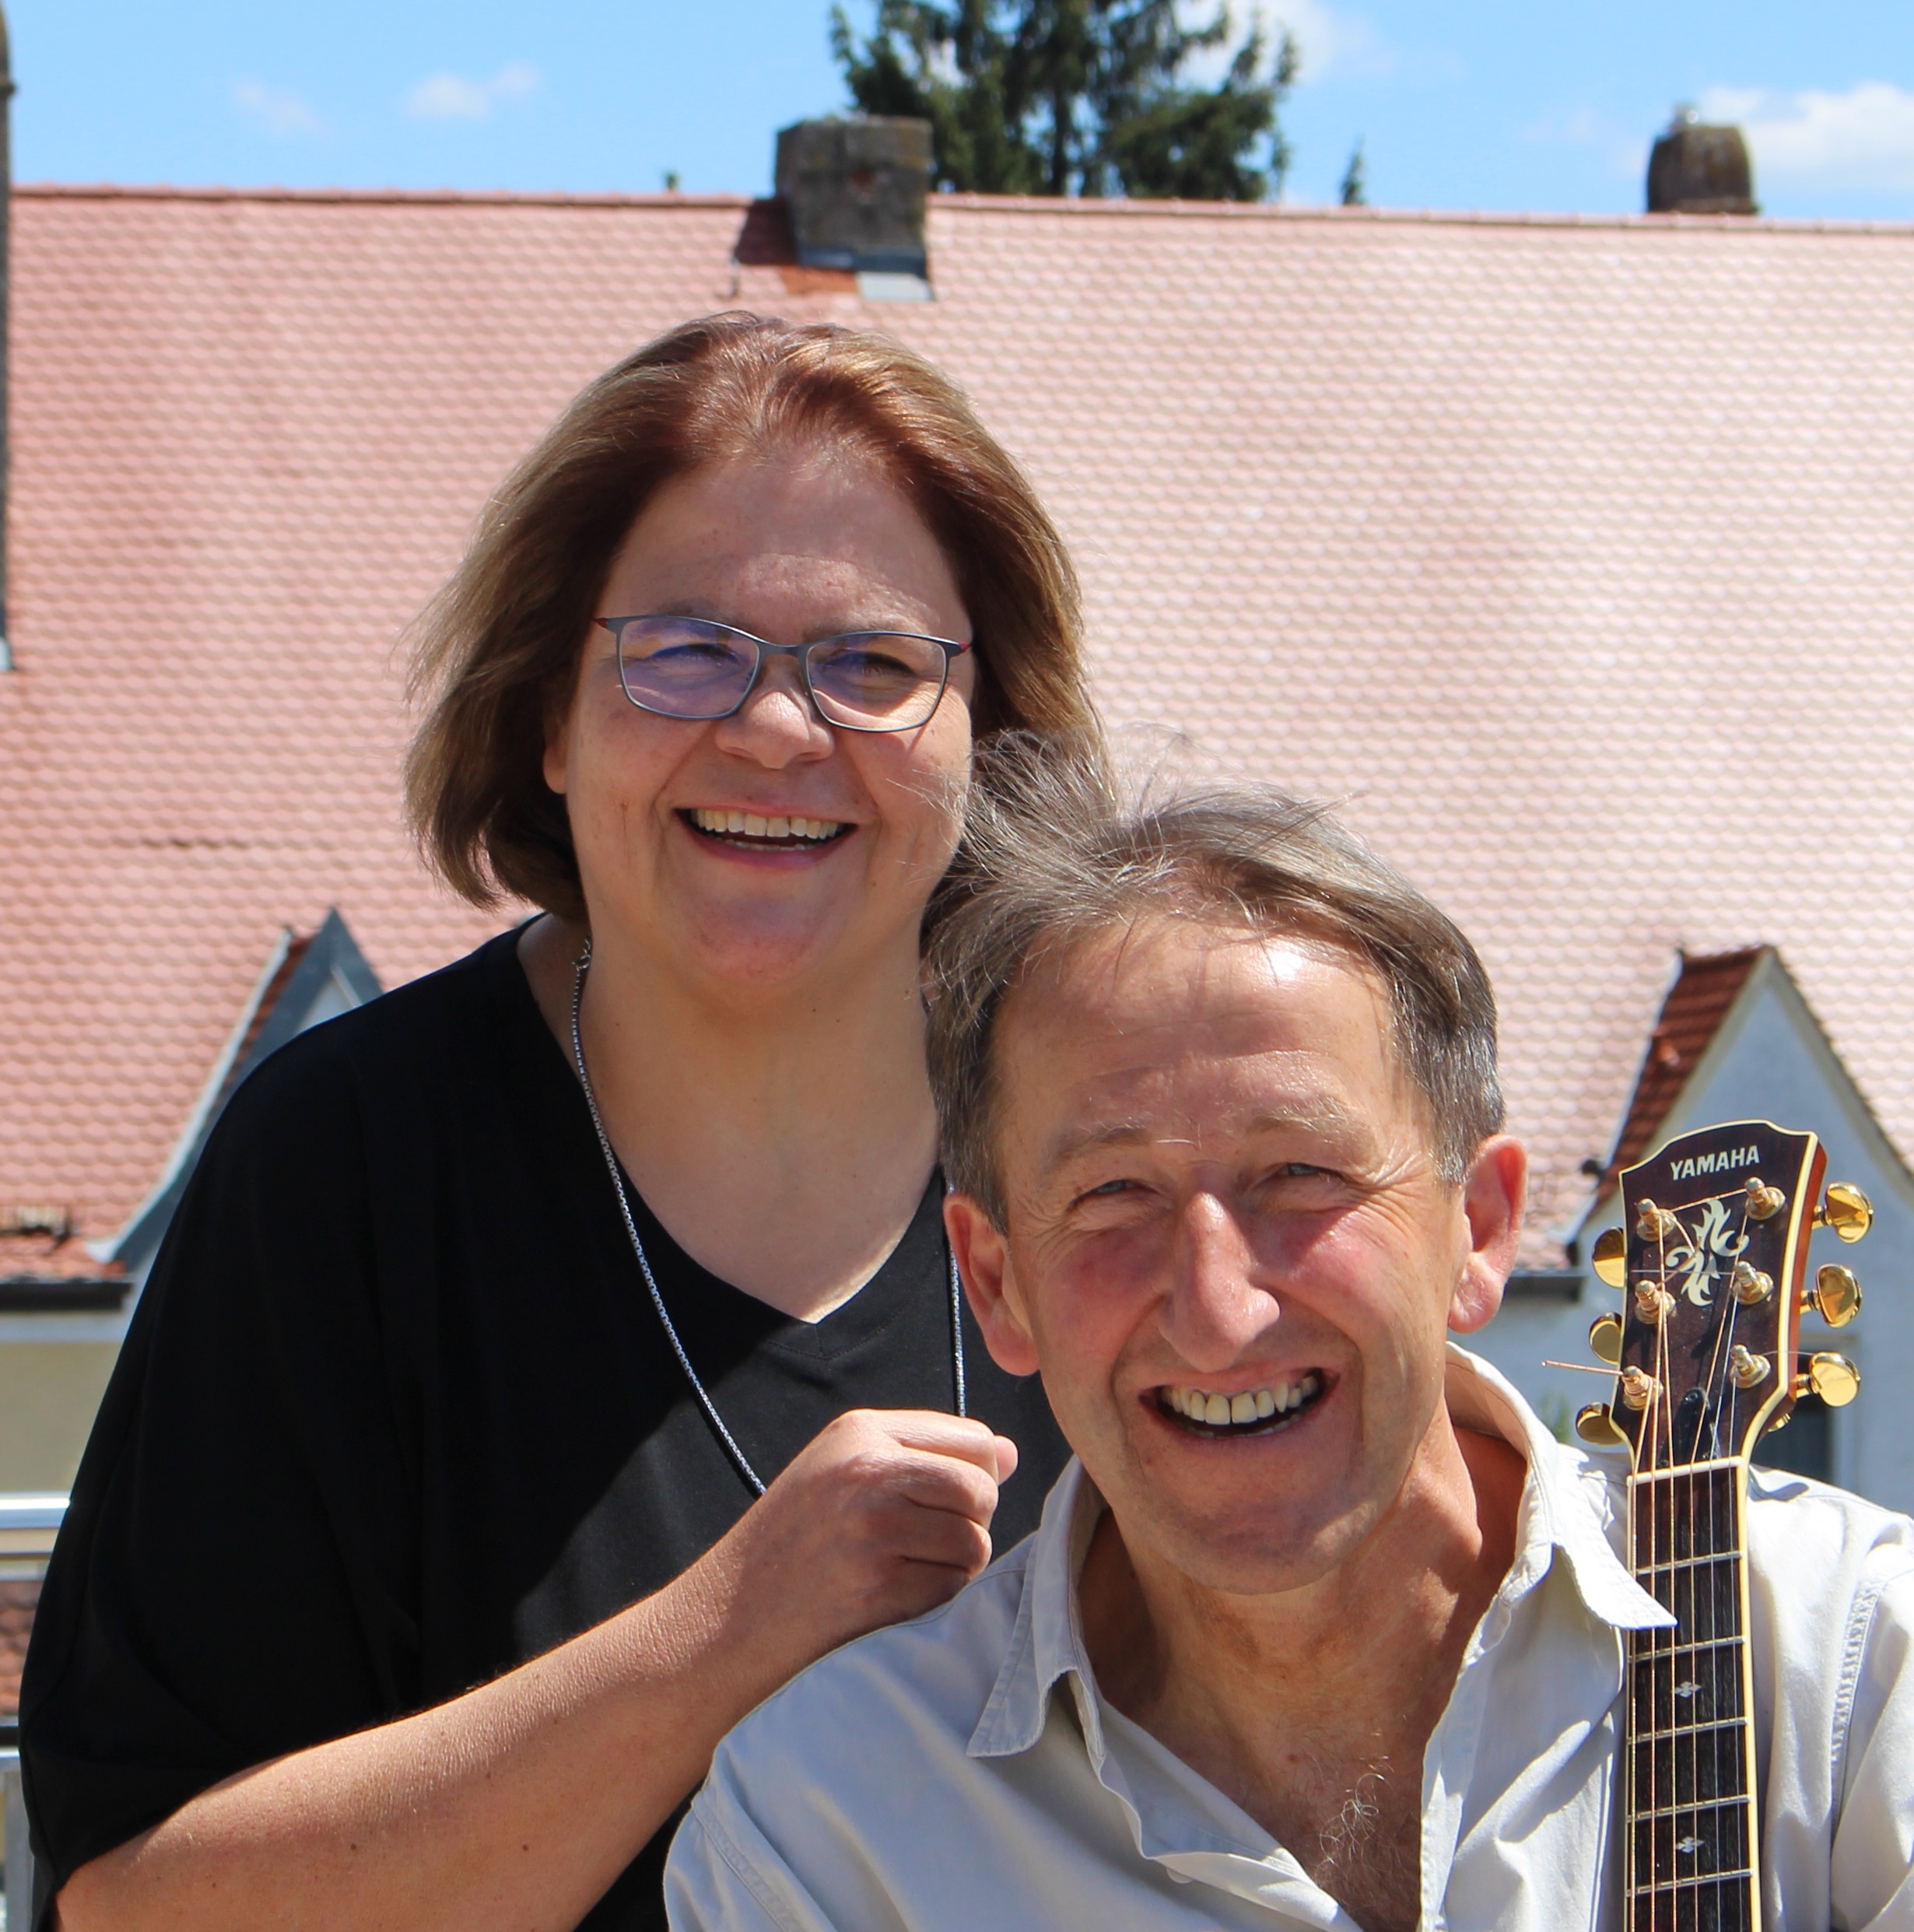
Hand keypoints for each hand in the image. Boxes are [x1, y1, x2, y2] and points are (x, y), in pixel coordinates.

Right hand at [684, 1409, 1018, 1708]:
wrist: (725, 1621)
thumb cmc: (793, 1544)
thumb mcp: (839, 1472)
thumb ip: (922, 1454)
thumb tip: (1008, 1454)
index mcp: (859, 1432)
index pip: (974, 1439)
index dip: (974, 1476)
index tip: (940, 1502)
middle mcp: (866, 1472)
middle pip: (981, 1488)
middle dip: (972, 1520)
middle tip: (929, 1542)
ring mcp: (872, 1530)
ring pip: (975, 1542)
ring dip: (957, 1565)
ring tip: (907, 1570)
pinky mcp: (878, 1588)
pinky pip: (953, 1587)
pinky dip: (938, 1599)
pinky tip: (895, 1599)